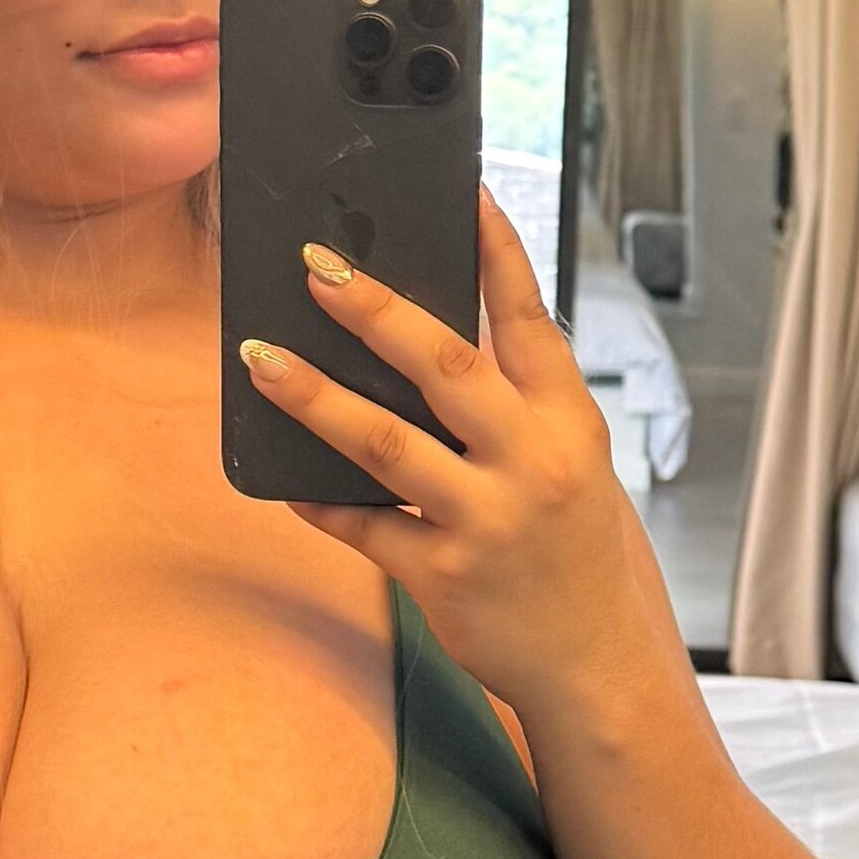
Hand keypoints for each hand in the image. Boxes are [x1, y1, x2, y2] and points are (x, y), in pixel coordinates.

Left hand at [239, 190, 660, 730]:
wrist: (598, 665)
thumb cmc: (577, 553)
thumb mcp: (573, 467)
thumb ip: (515, 410)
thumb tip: (430, 347)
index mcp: (569, 423)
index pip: (531, 320)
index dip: (498, 253)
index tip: (466, 193)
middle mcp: (531, 462)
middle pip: (445, 366)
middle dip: (374, 311)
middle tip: (317, 268)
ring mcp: (485, 520)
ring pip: (386, 443)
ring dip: (315, 397)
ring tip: (260, 359)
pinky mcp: (443, 576)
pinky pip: (364, 528)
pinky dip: (319, 500)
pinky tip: (280, 477)